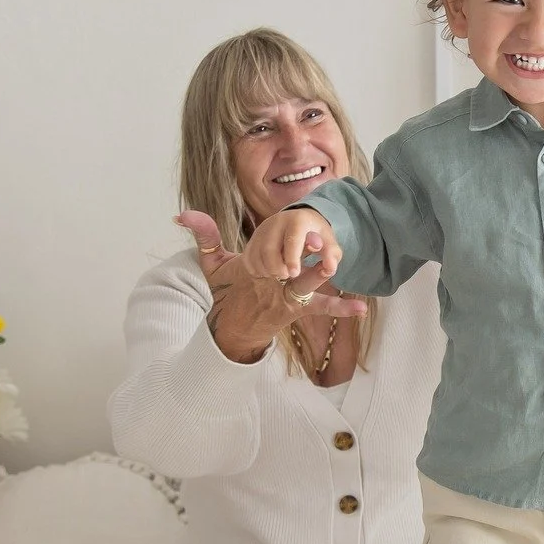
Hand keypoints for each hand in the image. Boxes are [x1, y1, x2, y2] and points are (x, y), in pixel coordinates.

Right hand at [178, 211, 363, 364]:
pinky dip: (342, 308)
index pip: (269, 252)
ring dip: (320, 275)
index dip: (283, 242)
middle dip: (304, 255)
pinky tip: (362, 308)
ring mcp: (285, 296)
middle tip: (320, 241)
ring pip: (304, 285)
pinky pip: (321, 308)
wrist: (230, 330)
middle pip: (288, 267)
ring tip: (336, 264)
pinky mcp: (297, 309)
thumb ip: (204, 235)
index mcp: (254, 266)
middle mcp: (271, 281)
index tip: (299, 228)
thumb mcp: (212, 264)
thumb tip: (181, 213)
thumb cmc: (226, 292)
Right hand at [243, 206, 340, 285]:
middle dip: (276, 268)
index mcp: (298, 220)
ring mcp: (262, 229)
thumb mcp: (329, 244)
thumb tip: (329, 268)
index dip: (292, 258)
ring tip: (279, 273)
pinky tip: (268, 271)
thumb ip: (332, 256)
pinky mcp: (253, 238)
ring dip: (266, 270)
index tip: (294, 274)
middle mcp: (276, 221)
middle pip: (268, 249)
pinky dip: (256, 269)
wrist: (299, 222)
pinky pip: (248, 258)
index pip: (292, 239)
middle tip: (286, 276)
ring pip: (256, 255)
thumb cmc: (317, 236)